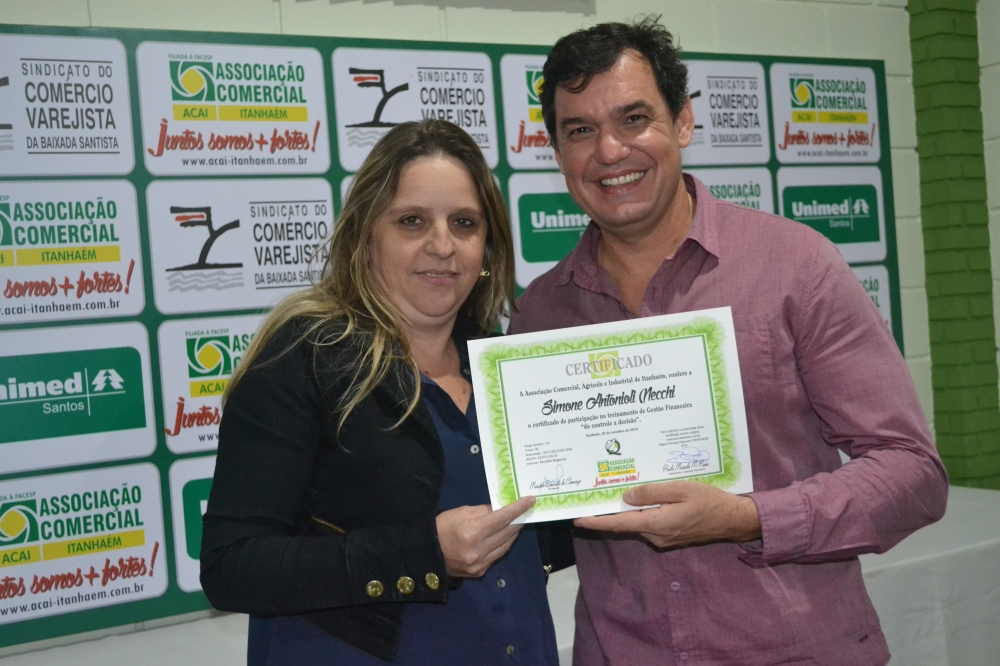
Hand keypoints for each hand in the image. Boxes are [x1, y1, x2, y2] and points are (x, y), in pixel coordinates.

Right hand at [436, 496, 535, 576]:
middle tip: (527, 510)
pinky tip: (505, 536)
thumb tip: (501, 510)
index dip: (518, 509)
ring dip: (513, 533)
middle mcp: (479, 550)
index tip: (530, 501)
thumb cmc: (441, 527)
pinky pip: (497, 555)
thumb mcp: (461, 512)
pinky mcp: (479, 572)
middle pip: (507, 533)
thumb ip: (484, 512)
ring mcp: (480, 564)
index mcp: (472, 532)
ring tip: (518, 522)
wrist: (425, 553)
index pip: (502, 518)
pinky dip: (503, 544)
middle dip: (518, 520)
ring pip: (505, 546)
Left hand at [573, 481, 760, 549]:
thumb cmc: (708, 501)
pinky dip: (640, 512)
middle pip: (625, 523)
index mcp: (656, 524)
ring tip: (614, 492)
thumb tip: (626, 496)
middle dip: (609, 512)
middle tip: (593, 497)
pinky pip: (648, 523)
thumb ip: (652, 492)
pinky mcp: (669, 536)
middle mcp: (656, 535)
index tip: (578, 519)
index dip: (597, 522)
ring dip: (626, 511)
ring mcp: (662, 538)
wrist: (732, 520)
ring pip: (637, 522)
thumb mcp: (679, 489)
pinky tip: (639, 499)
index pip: (619, 524)